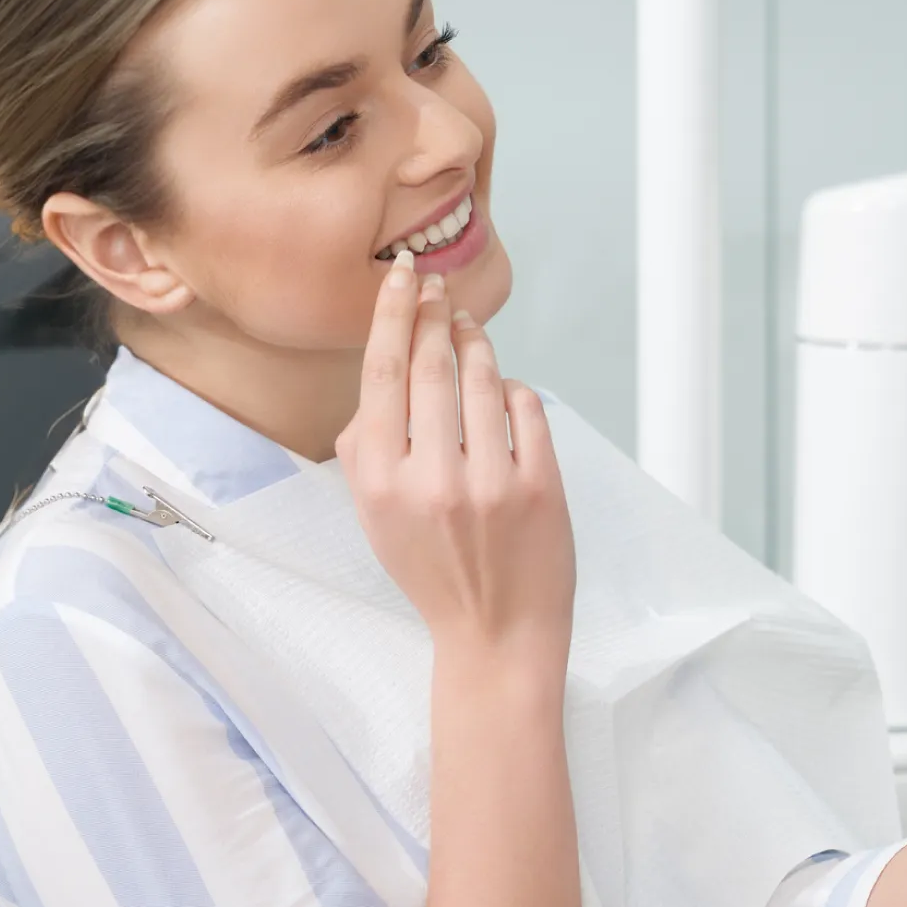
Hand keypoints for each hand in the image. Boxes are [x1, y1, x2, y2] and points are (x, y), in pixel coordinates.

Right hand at [335, 255, 575, 678]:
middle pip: (433, 366)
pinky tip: (503, 391)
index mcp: (378, 483)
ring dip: (477, 344)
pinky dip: (514, 390)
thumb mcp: (376, 517)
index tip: (402, 273)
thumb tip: (387, 366)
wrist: (496, 633)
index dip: (392, 314)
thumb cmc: (433, 569)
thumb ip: (367, 447)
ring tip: (469, 329)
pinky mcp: (539, 489)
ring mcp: (490, 484)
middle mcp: (431, 479)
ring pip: (483, 379)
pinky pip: (526, 408)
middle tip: (438, 289)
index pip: (382, 375)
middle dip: (435, 315)